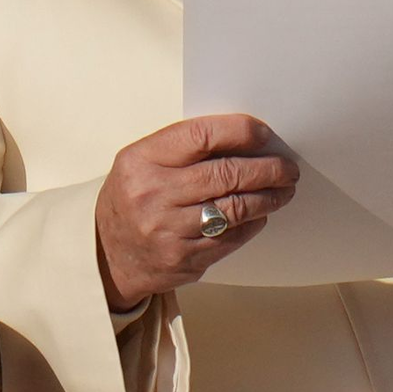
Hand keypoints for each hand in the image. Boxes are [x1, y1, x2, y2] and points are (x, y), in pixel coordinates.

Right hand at [95, 114, 298, 310]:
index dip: (240, 132)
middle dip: (267, 169)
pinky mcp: (184, 259)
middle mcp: (153, 194)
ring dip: (269, 197)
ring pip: (235, 208)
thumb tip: (247, 139)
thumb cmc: (134, 196)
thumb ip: (186, 148)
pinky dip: (253, 224)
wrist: (104, 253)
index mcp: (142, 160)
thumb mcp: (143, 161)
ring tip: (284, 189)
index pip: (201, 136)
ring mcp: (168, 231)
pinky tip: (261, 215)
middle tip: (288, 167)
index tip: (265, 134)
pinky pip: (231, 238)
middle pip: (226, 174)